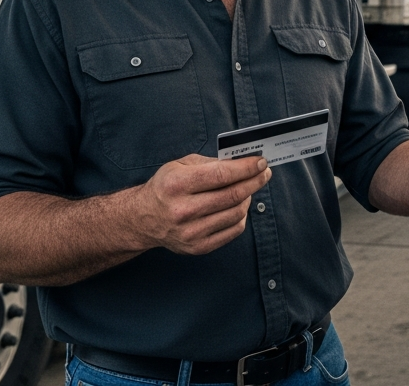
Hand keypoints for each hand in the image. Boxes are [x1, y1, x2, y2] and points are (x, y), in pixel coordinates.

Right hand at [130, 154, 271, 254]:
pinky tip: (239, 206)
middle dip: (255, 181)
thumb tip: (244, 162)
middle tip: (264, 173)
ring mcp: (191, 232)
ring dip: (248, 198)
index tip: (261, 162)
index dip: (246, 168)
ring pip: (236, 213)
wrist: (143, 219)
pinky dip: (241, 216)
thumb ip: (211, 163)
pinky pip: (233, 230)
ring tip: (248, 188)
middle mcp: (183, 210)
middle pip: (232, 195)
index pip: (222, 175)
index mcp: (177, 184)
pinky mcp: (198, 247)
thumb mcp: (180, 165)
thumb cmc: (166, 187)